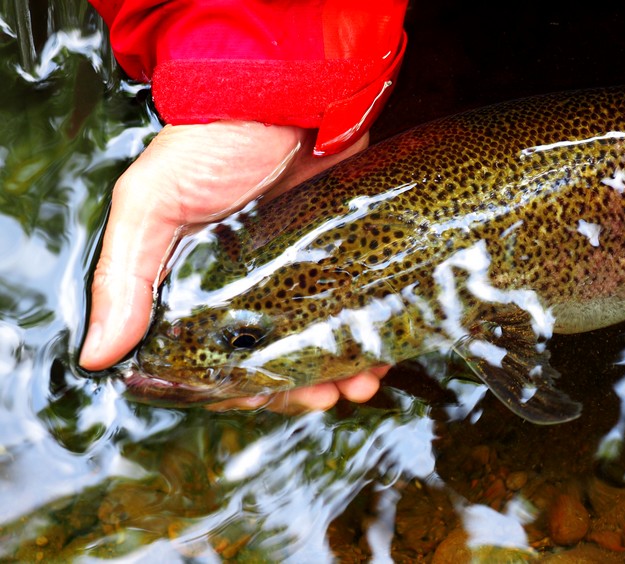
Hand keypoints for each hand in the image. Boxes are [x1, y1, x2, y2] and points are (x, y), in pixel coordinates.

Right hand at [80, 120, 387, 411]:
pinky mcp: (337, 251)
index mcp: (197, 286)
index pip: (215, 357)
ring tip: (364, 381)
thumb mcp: (152, 204)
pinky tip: (383, 349)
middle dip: (302, 384)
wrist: (282, 90)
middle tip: (331, 394)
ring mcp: (299, 269)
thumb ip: (123, 274)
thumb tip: (98, 354)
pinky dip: (367, 330)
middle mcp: (249, 285)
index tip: (270, 400)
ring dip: (342, 365)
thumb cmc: (209, 143)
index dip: (242, 388)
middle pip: (277, 355)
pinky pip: (354, 303)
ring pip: (321, 337)